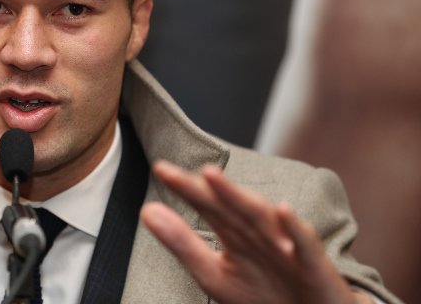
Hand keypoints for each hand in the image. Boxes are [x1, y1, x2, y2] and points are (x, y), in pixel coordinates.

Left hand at [140, 160, 372, 303]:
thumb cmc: (262, 294)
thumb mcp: (213, 274)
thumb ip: (182, 243)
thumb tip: (146, 210)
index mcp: (235, 233)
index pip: (207, 205)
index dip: (185, 188)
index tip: (160, 169)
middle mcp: (260, 232)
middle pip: (231, 206)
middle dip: (208, 187)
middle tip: (181, 172)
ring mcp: (287, 247)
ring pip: (262, 217)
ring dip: (239, 197)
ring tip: (212, 178)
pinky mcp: (314, 266)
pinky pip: (305, 244)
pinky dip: (294, 228)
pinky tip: (283, 210)